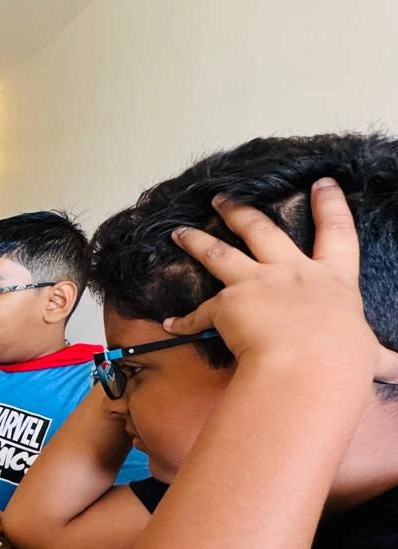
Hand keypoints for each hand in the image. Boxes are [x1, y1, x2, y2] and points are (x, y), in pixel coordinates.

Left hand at [163, 180, 386, 382]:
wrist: (308, 366)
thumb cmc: (343, 360)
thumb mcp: (370, 356)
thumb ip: (383, 360)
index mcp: (332, 280)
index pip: (336, 234)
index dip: (330, 206)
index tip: (322, 183)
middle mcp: (292, 273)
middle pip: (263, 231)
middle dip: (241, 211)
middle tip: (222, 197)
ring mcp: (256, 284)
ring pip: (220, 253)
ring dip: (197, 241)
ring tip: (179, 232)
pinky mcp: (227, 304)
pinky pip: (199, 313)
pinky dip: (184, 320)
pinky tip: (171, 323)